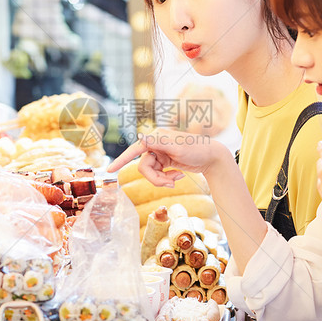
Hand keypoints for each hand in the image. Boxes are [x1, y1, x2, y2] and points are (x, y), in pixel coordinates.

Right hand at [107, 128, 222, 186]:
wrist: (212, 157)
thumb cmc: (197, 149)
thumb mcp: (178, 146)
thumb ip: (158, 142)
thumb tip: (140, 137)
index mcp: (156, 137)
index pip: (134, 149)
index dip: (121, 160)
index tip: (109, 170)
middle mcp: (155, 143)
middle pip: (143, 166)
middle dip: (155, 178)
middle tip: (170, 183)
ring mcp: (160, 153)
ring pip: (150, 172)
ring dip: (162, 179)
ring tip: (176, 180)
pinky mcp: (165, 161)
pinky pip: (158, 174)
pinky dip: (167, 178)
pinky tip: (178, 176)